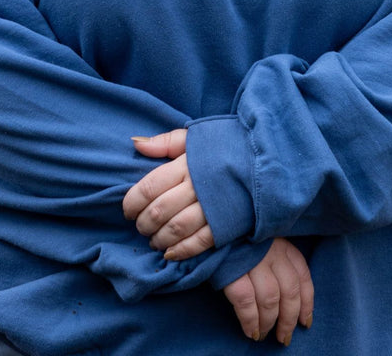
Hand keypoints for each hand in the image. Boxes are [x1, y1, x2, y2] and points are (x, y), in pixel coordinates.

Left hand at [122, 129, 214, 258]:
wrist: (264, 161)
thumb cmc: (223, 147)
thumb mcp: (193, 138)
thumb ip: (165, 142)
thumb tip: (136, 144)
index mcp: (185, 164)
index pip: (149, 187)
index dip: (132, 202)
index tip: (128, 210)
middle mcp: (196, 186)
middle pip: (159, 211)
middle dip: (144, 223)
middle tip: (140, 227)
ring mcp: (212, 207)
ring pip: (176, 229)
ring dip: (159, 239)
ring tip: (153, 241)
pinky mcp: (227, 224)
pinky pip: (199, 242)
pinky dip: (182, 251)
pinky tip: (170, 253)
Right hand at [222, 238, 313, 345]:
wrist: (212, 224)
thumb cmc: (239, 238)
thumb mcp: (263, 242)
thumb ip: (277, 262)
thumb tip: (291, 299)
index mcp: (282, 244)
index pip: (302, 276)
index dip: (306, 302)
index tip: (304, 321)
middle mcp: (272, 250)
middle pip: (289, 291)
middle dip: (288, 320)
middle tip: (284, 337)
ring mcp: (253, 258)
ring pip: (270, 299)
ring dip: (268, 323)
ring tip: (262, 335)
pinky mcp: (232, 268)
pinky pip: (246, 301)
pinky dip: (250, 320)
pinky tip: (250, 331)